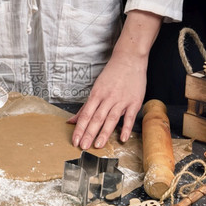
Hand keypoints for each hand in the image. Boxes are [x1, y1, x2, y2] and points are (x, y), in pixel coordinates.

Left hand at [68, 10, 162, 148]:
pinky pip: (130, 117)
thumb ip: (85, 107)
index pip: (85, 114)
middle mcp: (107, 98)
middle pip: (96, 118)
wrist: (129, 59)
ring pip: (111, 119)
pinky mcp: (134, 102)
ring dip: (104, 133)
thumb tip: (72, 121)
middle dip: (89, 133)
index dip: (79, 128)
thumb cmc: (112, 74)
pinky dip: (126, 128)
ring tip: (97, 145)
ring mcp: (121, 100)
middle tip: (83, 147)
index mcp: (96, 94)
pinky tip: (122, 138)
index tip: (75, 140)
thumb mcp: (96, 88)